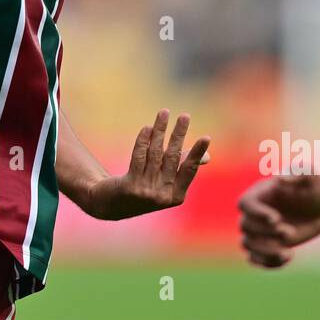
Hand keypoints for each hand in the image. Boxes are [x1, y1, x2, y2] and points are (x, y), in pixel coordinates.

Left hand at [84, 110, 210, 220]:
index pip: (189, 170)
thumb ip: (183, 169)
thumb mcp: (166, 183)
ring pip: (155, 153)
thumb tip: (207, 157)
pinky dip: (143, 140)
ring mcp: (146, 192)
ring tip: (164, 113)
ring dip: (160, 130)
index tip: (206, 137)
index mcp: (176, 196)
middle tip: (185, 116)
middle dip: (179, 134)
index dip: (197, 153)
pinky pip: (139, 156)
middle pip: (172, 158)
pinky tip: (148, 128)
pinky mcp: (130, 186)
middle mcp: (162, 196)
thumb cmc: (144, 190)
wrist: (111, 206)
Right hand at [237, 175, 319, 267]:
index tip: (277, 219)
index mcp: (260, 194)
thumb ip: (297, 172)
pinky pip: (256, 259)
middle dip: (266, 233)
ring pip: (247, 244)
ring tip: (287, 252)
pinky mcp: (268, 245)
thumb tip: (280, 178)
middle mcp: (256, 212)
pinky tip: (288, 258)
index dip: (256, 213)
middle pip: (245, 226)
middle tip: (290, 232)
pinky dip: (267, 263)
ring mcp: (261, 230)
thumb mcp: (310, 175)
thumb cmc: (315, 186)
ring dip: (265, 251)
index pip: (245, 204)